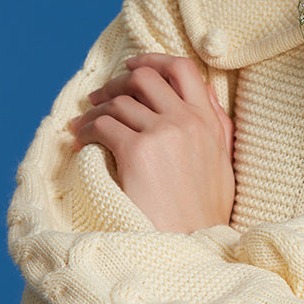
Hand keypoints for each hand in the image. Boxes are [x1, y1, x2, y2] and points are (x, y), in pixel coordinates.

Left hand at [70, 53, 234, 232]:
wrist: (192, 244)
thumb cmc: (204, 212)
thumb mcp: (222, 161)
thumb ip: (216, 124)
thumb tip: (205, 91)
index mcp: (209, 121)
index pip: (182, 69)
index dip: (153, 59)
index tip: (133, 65)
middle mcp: (187, 120)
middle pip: (146, 78)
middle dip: (117, 82)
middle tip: (100, 95)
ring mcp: (163, 133)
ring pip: (121, 101)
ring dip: (96, 108)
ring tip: (83, 123)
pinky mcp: (138, 152)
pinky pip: (105, 125)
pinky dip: (88, 129)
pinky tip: (81, 141)